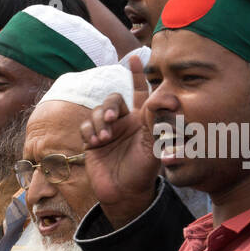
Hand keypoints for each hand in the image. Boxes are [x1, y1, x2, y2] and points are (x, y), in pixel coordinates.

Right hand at [78, 55, 158, 226]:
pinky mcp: (91, 142)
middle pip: (112, 99)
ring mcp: (107, 131)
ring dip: (100, 122)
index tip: (135, 57)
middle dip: (110, 107)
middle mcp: (124, 122)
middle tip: (113, 120)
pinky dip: (89, 132)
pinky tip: (96, 143)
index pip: (139, 92)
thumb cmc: (143, 171)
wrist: (124, 193)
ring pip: (98, 112)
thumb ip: (155, 121)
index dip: (137, 75)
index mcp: (141, 120)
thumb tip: (164, 97)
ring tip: (104, 139)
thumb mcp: (153, 145)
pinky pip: (85, 127)